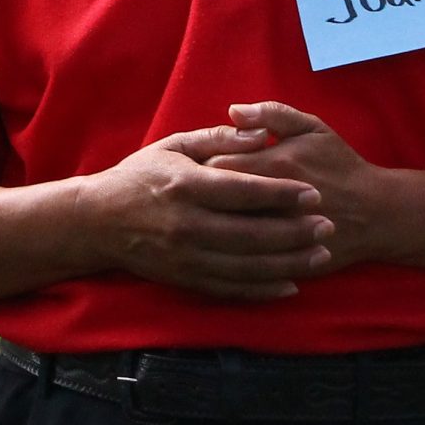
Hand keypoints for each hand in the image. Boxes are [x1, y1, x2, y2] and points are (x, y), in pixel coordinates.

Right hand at [75, 123, 337, 300]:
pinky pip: (231, 289)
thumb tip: (260, 133)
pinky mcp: (184, 278)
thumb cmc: (139, 177)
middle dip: (295, 231)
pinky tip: (290, 285)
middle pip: (251, 232)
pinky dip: (263, 290)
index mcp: (184, 185)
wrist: (96, 221)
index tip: (313, 193)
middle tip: (328, 225)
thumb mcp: (172, 146)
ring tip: (320, 256)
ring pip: (247, 265)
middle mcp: (185, 224)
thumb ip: (217, 138)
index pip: (242, 191)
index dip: (281, 193)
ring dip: (289, 263)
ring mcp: (185, 256)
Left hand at [206, 101, 387, 267]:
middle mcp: (271, 201)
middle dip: (201, 193)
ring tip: (210, 211)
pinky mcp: (281, 259)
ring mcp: (276, 235)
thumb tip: (233, 110)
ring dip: (212, 220)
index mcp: (275, 165)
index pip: (214, 163)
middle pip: (212, 198)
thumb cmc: (340, 166)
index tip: (200, 162)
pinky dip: (228, 246)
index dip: (201, 162)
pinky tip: (225, 236)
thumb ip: (273, 114)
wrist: (377, 214)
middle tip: (199, 188)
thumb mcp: (313, 130)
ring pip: (223, 229)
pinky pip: (241, 256)